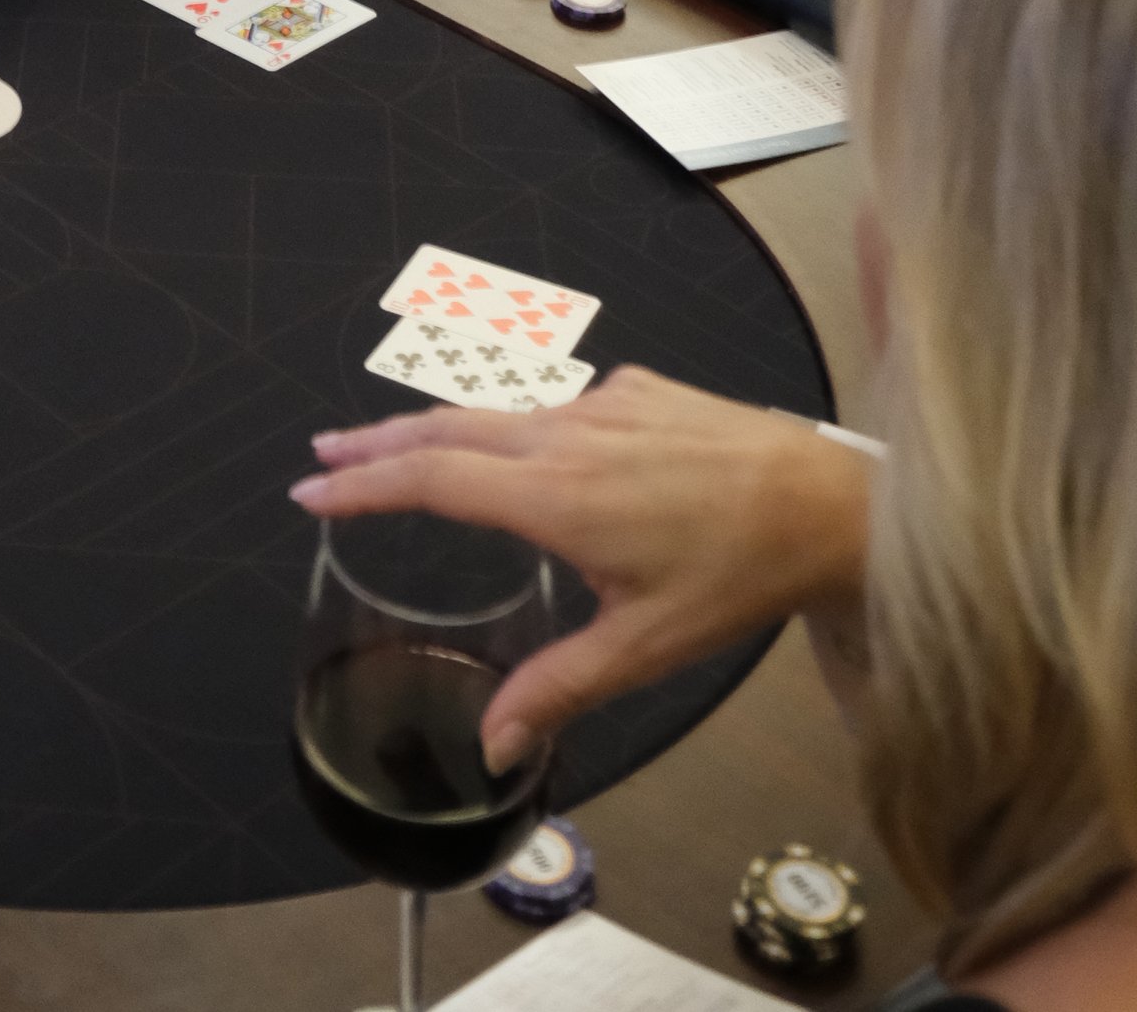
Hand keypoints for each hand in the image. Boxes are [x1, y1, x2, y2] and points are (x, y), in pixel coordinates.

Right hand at [292, 370, 874, 770]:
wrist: (824, 499)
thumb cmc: (735, 576)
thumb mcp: (643, 648)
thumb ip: (557, 689)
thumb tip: (491, 748)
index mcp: (555, 493)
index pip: (432, 477)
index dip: (364, 484)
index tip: (312, 488)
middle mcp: (566, 432)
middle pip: (447, 427)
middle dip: (377, 441)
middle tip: (325, 452)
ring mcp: (602, 401)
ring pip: (502, 410)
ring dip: (443, 429)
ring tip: (406, 448)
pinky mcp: (637, 388)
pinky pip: (562, 404)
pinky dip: (525, 425)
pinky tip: (537, 452)